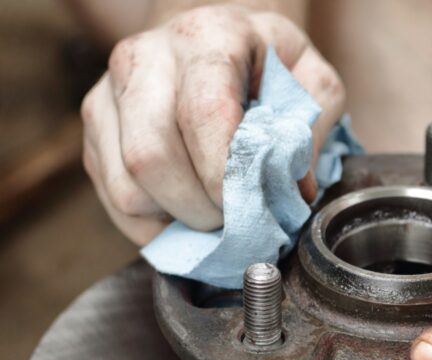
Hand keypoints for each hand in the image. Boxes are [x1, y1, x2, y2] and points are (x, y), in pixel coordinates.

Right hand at [81, 4, 344, 243]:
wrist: (214, 42)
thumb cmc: (268, 66)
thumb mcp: (312, 83)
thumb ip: (310, 132)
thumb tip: (295, 192)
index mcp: (207, 38)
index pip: (203, 115)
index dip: (225, 174)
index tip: (250, 206)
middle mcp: (145, 58)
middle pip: (152, 156)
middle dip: (200, 208)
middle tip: (236, 220)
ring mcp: (109, 92)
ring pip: (127, 186)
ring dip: (177, 220)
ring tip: (215, 216)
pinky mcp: (95, 126)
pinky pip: (113, 198)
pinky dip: (153, 224)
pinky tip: (186, 215)